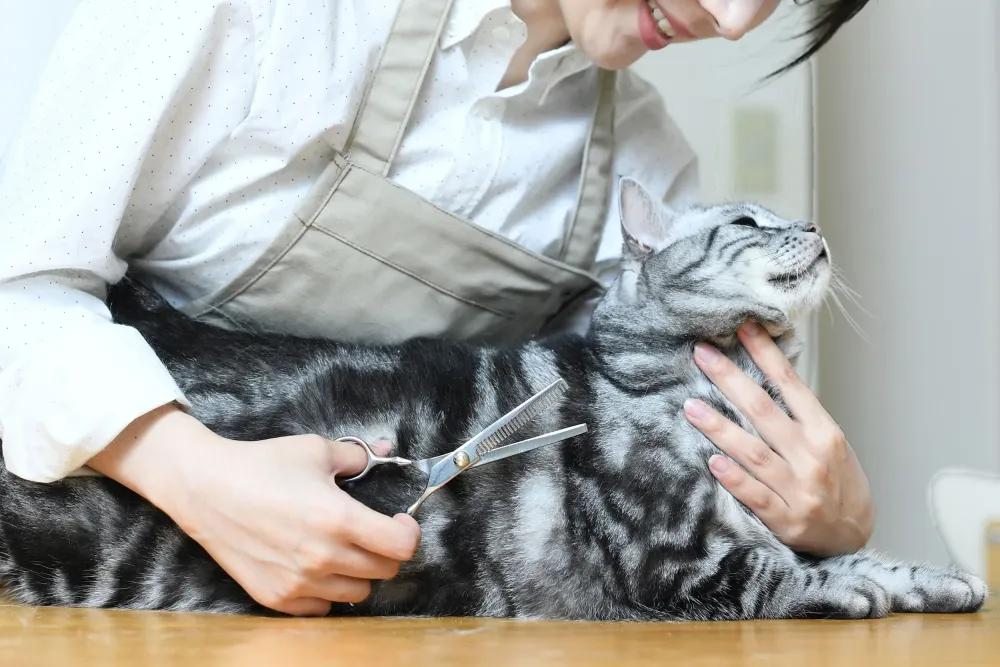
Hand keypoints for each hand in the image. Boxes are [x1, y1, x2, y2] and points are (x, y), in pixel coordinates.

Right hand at [89, 405, 420, 615]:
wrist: (205, 488)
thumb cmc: (260, 465)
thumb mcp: (315, 450)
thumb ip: (357, 455)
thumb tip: (383, 451)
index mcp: (337, 519)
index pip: (401, 547)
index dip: (409, 533)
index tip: (400, 522)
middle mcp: (321, 557)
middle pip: (384, 572)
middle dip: (386, 551)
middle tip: (372, 533)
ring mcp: (298, 582)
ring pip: (357, 593)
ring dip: (358, 572)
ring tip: (341, 548)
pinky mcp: (276, 598)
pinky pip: (323, 606)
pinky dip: (327, 590)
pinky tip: (315, 565)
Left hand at [682, 322, 873, 556]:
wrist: (854, 537)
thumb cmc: (837, 482)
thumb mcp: (829, 442)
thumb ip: (799, 415)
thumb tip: (762, 373)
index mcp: (825, 432)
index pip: (790, 384)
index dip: (765, 354)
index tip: (742, 327)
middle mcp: (812, 456)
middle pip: (764, 410)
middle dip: (730, 379)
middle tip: (701, 354)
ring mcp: (799, 490)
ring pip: (753, 452)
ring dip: (720, 427)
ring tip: (691, 406)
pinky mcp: (786, 520)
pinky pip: (755, 496)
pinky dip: (735, 479)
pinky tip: (713, 462)